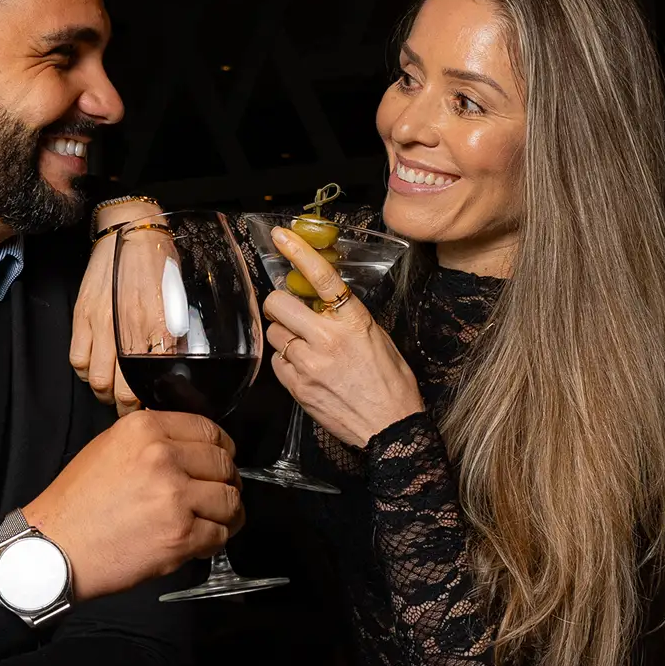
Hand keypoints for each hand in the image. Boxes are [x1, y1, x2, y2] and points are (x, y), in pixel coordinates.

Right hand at [24, 409, 243, 599]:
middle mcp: (162, 457)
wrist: (56, 549)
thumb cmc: (76, 504)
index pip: (208, 429)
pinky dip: (216, 539)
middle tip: (219, 492)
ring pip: (229, 500)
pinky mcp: (180, 535)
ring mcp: (174, 497)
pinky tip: (202, 539)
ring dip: (227, 513)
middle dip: (227, 480)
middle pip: (223, 464)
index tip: (222, 457)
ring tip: (215, 519)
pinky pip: (219, 534)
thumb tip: (187, 444)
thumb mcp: (108, 447)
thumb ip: (150, 439)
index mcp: (144, 429)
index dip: (222, 446)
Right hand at [69, 201, 164, 412]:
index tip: (153, 409)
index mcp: (156, 327)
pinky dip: (85, 370)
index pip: (147, 384)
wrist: (132, 229)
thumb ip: (174, 335)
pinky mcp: (81, 316)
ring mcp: (99, 323)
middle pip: (116, 390)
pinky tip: (97, 366)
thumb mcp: (178, 300)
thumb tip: (176, 366)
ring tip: (112, 389)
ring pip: (93, 379)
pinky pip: (76, 359)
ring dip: (103, 390)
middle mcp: (126, 329)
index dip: (148, 406)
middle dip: (123, 406)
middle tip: (131, 406)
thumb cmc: (160, 264)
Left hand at [263, 227, 423, 448]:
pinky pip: (276, 362)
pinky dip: (285, 360)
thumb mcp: (378, 338)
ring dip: (283, 334)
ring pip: (273, 333)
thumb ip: (347, 317)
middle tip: (290, 311)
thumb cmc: (391, 383)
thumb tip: (322, 301)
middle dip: (280, 304)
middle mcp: (327, 340)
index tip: (281, 236)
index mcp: (353, 322)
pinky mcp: (297, 388)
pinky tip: (304, 366)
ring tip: (303, 344)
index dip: (298, 252)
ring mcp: (308, 365)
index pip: (322, 278)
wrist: (390, 429)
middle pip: (278, 304)